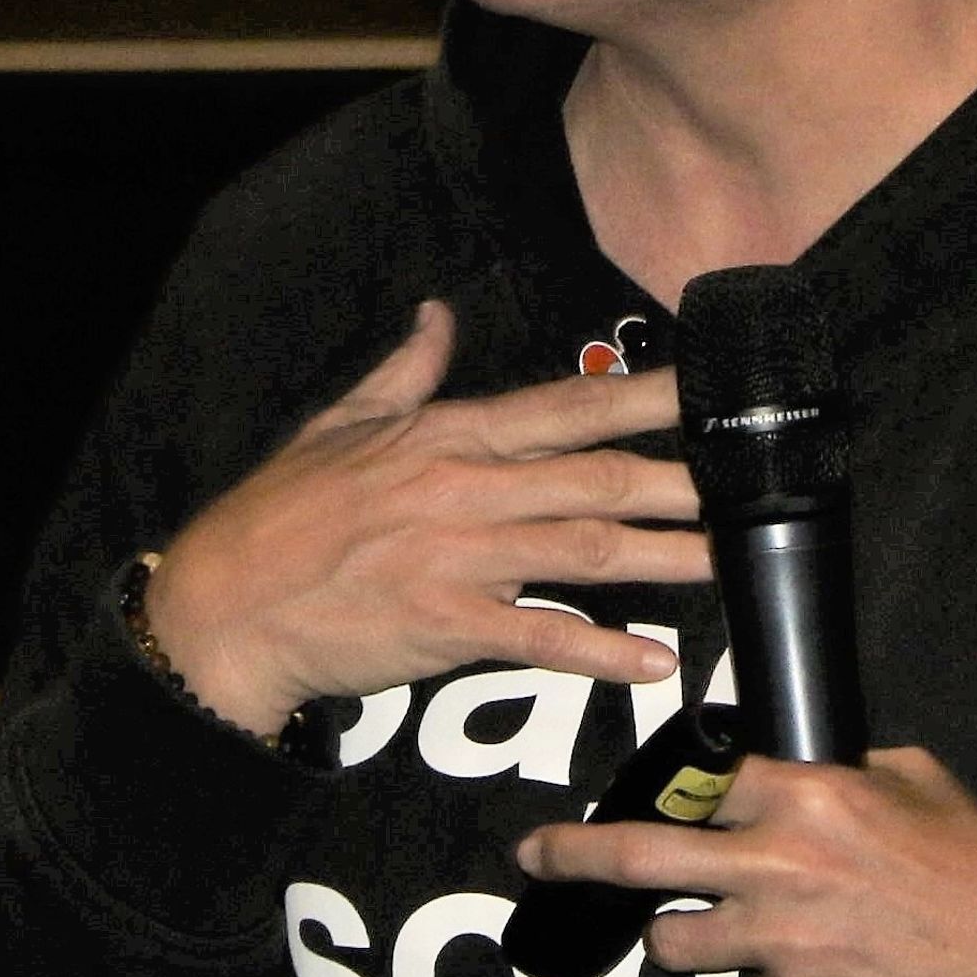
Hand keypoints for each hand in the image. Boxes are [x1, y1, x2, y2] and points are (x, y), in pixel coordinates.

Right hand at [145, 300, 704, 736]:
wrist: (223, 606)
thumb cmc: (279, 515)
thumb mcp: (339, 424)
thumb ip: (403, 372)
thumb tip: (436, 315)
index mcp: (448, 434)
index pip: (568, 406)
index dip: (646, 396)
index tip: (708, 389)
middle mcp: (465, 487)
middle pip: (599, 477)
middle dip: (684, 481)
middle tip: (754, 485)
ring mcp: (458, 556)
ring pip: (587, 550)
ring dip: (667, 559)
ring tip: (731, 564)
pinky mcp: (445, 625)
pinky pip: (541, 638)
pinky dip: (602, 651)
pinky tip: (654, 661)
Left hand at [516, 745, 976, 976]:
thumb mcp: (916, 782)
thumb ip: (842, 772)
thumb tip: (786, 768)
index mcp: (810, 799)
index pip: (696, 783)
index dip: (658, 789)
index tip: (617, 795)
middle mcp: (782, 869)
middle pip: (640, 859)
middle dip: (573, 855)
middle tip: (535, 856)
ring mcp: (784, 947)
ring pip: (678, 948)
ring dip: (692, 943)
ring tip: (734, 937)